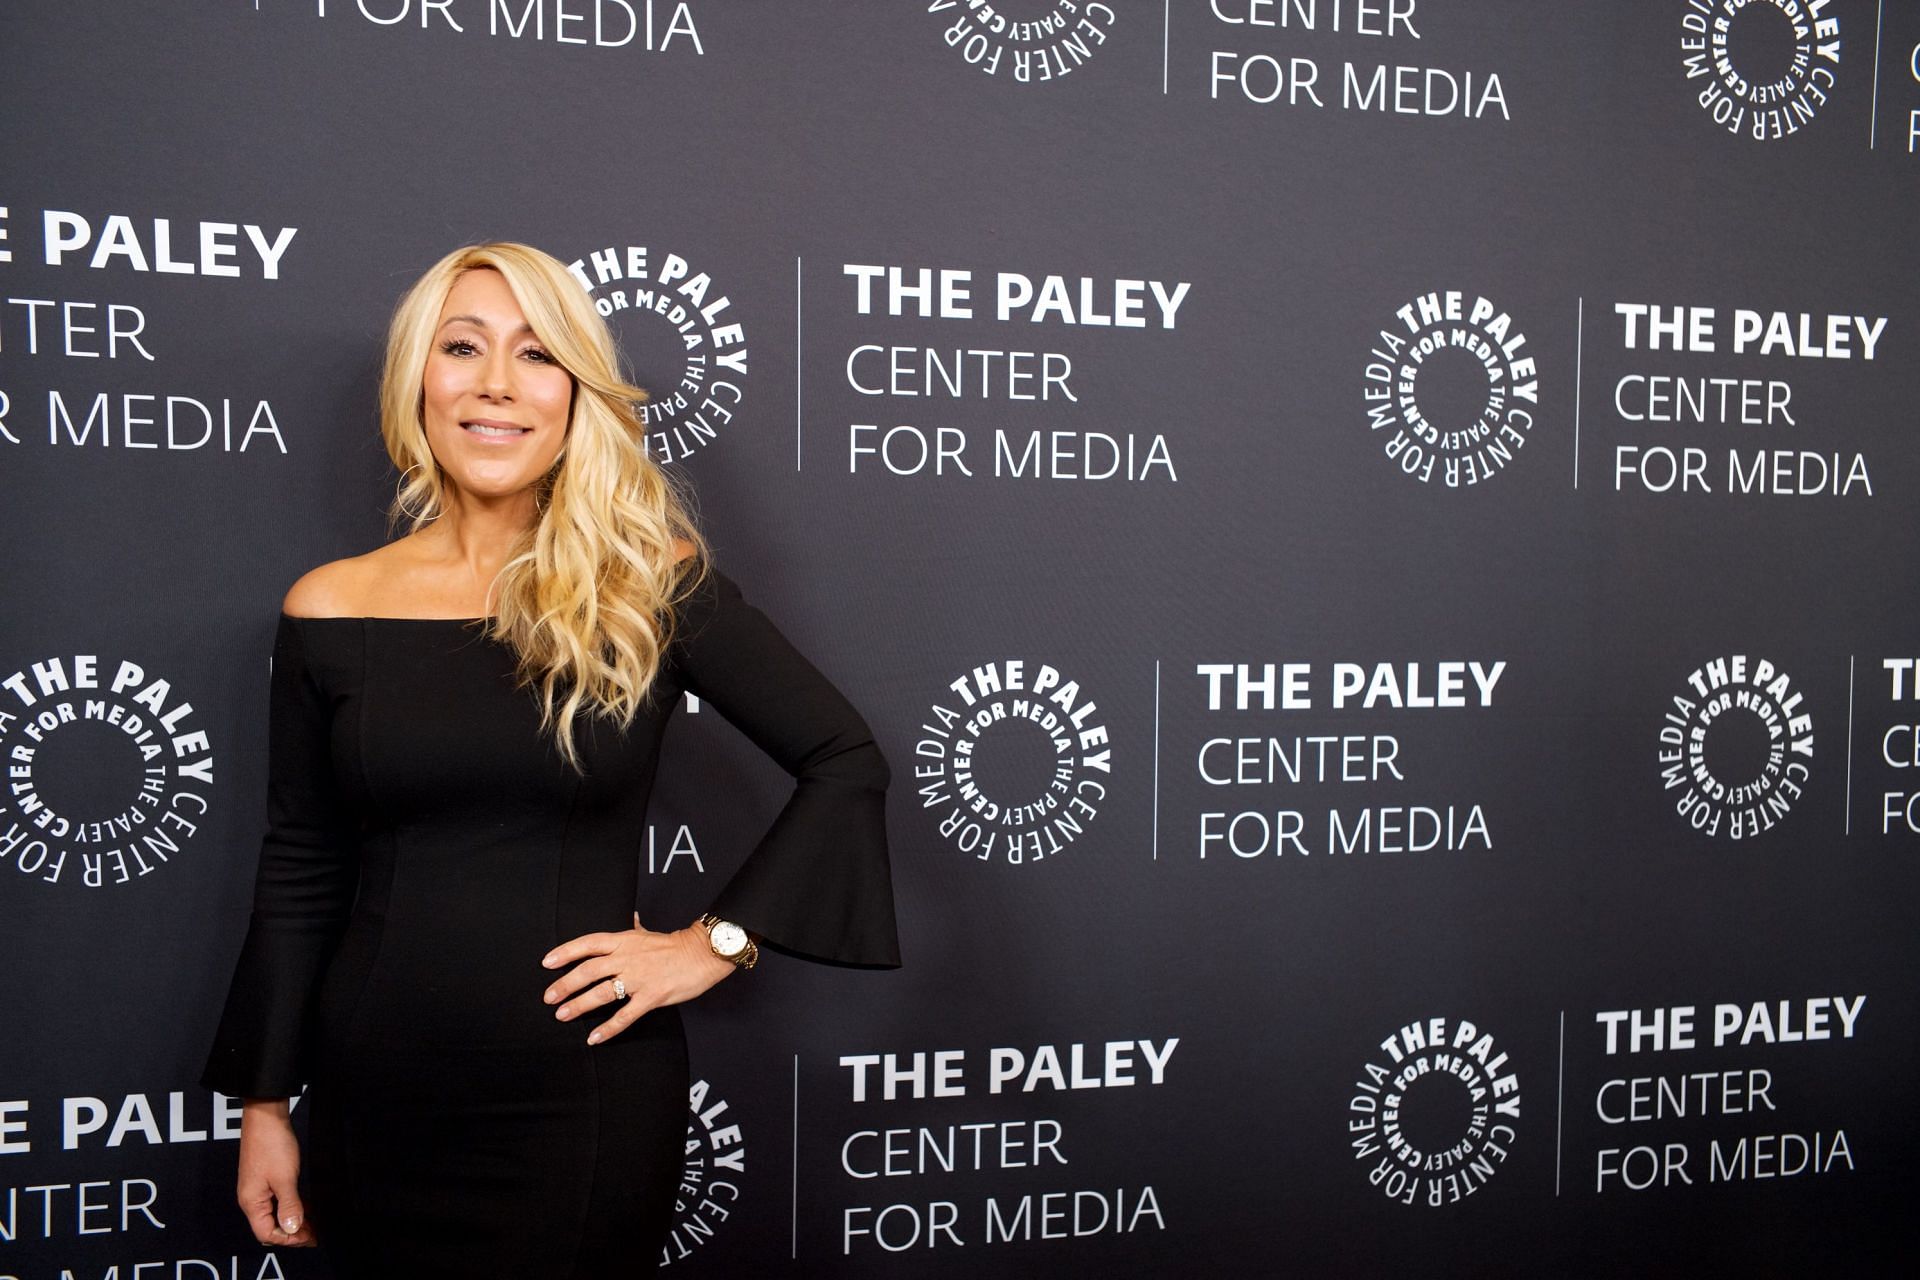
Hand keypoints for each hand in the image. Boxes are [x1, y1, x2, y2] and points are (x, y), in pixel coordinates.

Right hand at [236, 1100, 316, 1246]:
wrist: (266, 1116)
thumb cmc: (271, 1143)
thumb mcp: (285, 1178)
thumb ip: (289, 1205)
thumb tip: (291, 1228)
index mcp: (251, 1202)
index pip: (266, 1233)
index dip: (288, 1239)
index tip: (309, 1237)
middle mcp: (251, 1198)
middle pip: (269, 1227)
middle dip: (292, 1233)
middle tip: (314, 1233)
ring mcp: (257, 1189)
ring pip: (274, 1214)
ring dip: (293, 1220)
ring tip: (313, 1223)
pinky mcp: (264, 1179)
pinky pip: (277, 1201)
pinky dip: (291, 1207)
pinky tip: (305, 1207)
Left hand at [540, 912, 736, 1044]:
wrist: (703, 954)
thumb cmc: (675, 946)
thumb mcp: (649, 934)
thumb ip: (635, 929)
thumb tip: (631, 919)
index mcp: (625, 941)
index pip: (588, 943)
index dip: (565, 952)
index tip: (547, 962)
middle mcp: (627, 958)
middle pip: (588, 970)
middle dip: (565, 984)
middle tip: (549, 997)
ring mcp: (639, 978)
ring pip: (602, 992)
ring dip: (579, 1005)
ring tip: (562, 1015)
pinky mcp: (652, 997)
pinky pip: (626, 1016)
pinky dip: (608, 1028)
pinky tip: (595, 1037)